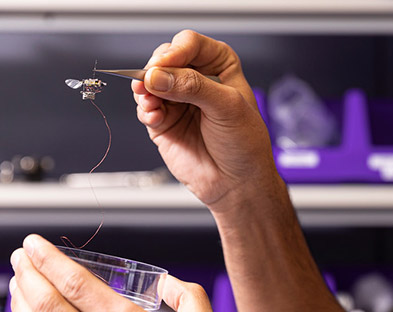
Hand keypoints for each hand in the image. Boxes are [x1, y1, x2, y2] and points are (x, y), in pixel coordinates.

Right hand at [132, 30, 278, 211]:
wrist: (238, 184)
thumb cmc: (245, 146)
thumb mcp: (228, 108)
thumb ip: (194, 87)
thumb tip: (159, 75)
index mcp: (219, 68)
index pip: (191, 44)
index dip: (176, 51)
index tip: (166, 64)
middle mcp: (197, 80)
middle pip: (165, 58)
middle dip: (156, 69)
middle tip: (154, 83)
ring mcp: (178, 101)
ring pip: (150, 81)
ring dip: (145, 89)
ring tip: (150, 102)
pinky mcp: (164, 122)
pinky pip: (145, 107)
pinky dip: (144, 109)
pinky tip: (154, 116)